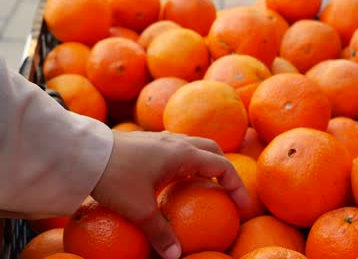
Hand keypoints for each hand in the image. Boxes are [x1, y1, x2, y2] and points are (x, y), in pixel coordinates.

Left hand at [91, 131, 250, 258]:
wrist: (86, 154)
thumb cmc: (115, 177)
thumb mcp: (139, 210)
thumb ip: (160, 233)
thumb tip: (175, 257)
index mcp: (183, 155)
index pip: (222, 166)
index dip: (237, 186)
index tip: (242, 206)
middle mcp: (177, 143)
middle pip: (213, 150)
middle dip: (224, 170)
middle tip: (226, 192)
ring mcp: (163, 140)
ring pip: (195, 146)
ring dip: (206, 163)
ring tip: (205, 185)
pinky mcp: (150, 142)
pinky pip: (178, 149)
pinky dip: (188, 161)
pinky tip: (176, 178)